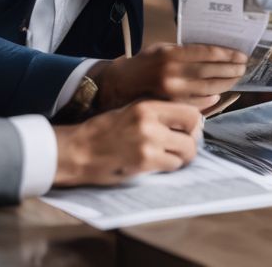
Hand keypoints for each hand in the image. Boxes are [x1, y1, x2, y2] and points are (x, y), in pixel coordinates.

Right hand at [52, 100, 201, 185]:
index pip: (190, 111)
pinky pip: (172, 165)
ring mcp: (148, 142)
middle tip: (183, 147)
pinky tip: (157, 165)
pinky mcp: (144, 162)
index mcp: (147, 105)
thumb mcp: (131, 111)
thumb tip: (190, 120)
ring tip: (170, 158)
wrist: (76, 151)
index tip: (189, 131)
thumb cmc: (103, 131)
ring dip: (182, 157)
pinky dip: (169, 167)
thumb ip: (157, 113)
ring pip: (187, 151)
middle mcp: (150, 121)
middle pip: (194, 129)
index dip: (195, 123)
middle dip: (192, 141)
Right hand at [92, 43, 247, 112]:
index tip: (240, 55)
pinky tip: (217, 94)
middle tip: (243, 68)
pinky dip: (210, 99)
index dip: (227, 55)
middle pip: (210, 72)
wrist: (118, 86)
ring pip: (206, 89)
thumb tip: (213, 55)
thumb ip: (184, 51)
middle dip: (230, 70)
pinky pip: (196, 105)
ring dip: (225, 84)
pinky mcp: (169, 106)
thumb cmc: (142, 65)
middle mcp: (171, 73)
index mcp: (170, 54)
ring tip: (235, 78)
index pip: (206, 53)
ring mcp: (170, 93)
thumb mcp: (161, 50)